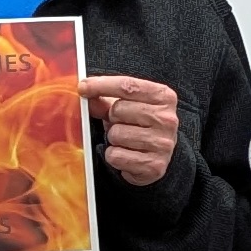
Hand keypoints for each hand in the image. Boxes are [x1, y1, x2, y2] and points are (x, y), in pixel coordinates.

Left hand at [81, 74, 182, 188]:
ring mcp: (162, 143)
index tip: (82, 87)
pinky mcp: (154, 165)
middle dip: (112, 117)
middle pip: (119, 109)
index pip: (128, 86)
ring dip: (113, 138)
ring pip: (116, 134)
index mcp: (164, 97)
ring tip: (125, 140)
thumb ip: (106, 99)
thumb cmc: (141, 126)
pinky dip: (114, 156)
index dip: (101, 85)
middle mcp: (167, 119)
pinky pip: (116, 156)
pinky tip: (126, 154)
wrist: (160, 156)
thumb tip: (85, 92)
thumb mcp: (128, 106)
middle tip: (120, 123)